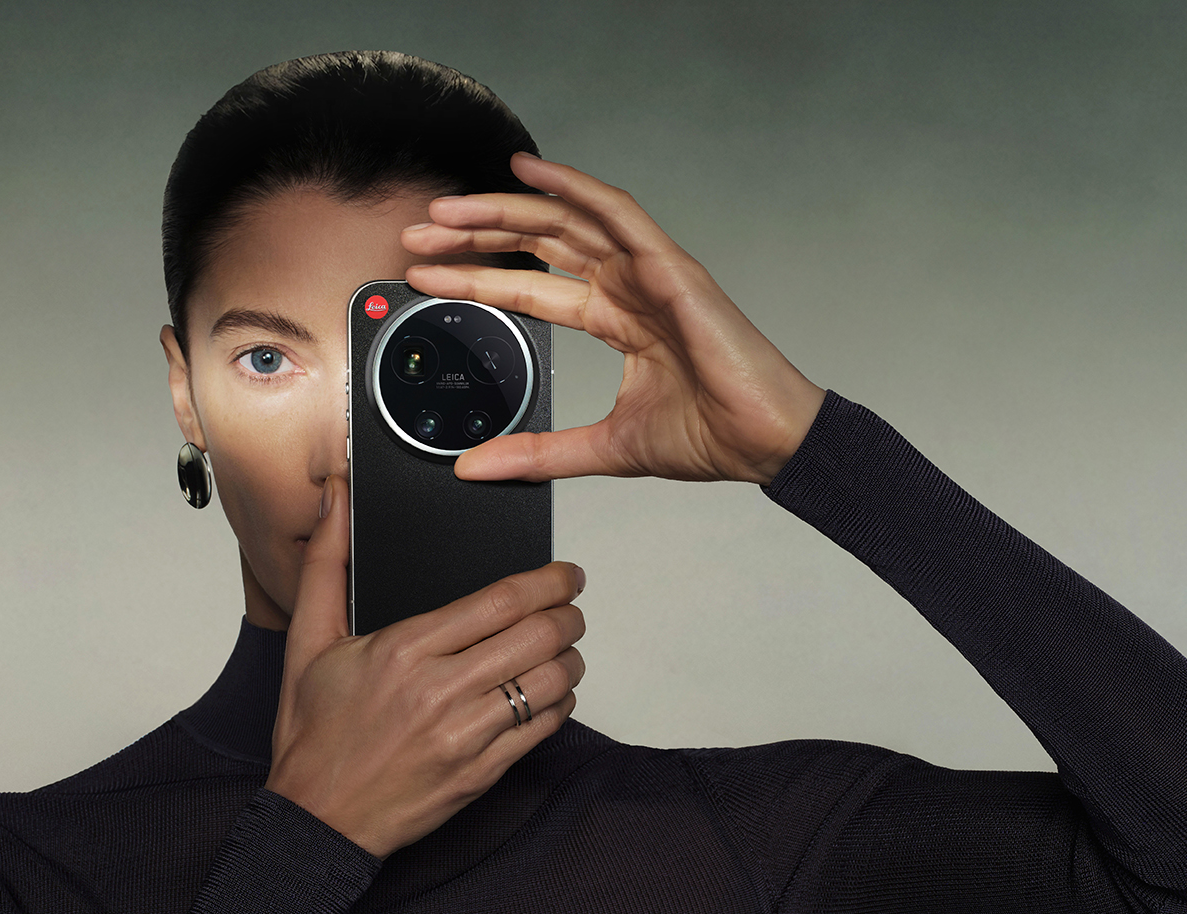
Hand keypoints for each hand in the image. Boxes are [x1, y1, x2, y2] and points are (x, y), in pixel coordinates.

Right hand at [265, 475, 588, 860]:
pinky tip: (549, 693)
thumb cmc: (314, 735)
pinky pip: (544, 728)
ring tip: (563, 647)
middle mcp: (440, 690)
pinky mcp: (481, 773)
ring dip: (569, 658)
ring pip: (551, 680)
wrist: (315, 818)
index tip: (564, 573)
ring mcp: (465, 735)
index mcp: (405, 650)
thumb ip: (326, 561)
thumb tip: (335, 498)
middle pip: (538, 635)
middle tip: (571, 606)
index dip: (548, 581)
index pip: (500, 600)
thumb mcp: (308, 640)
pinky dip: (559, 703)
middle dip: (568, 613)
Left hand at [400, 152, 827, 486]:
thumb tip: (473, 468)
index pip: (530, 289)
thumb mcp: (602, 449)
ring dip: (503, 210)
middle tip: (418, 234)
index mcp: (616, 319)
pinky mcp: (672, 267)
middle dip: (474, 237)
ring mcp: (650, 271)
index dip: (476, 278)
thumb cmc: (710, 437)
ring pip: (565, 221)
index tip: (423, 275)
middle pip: (538, 244)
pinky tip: (529, 172)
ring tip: (448, 208)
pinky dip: (573, 187)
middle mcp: (629, 286)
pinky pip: (617, 213)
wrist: (767, 443)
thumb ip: (537, 454)